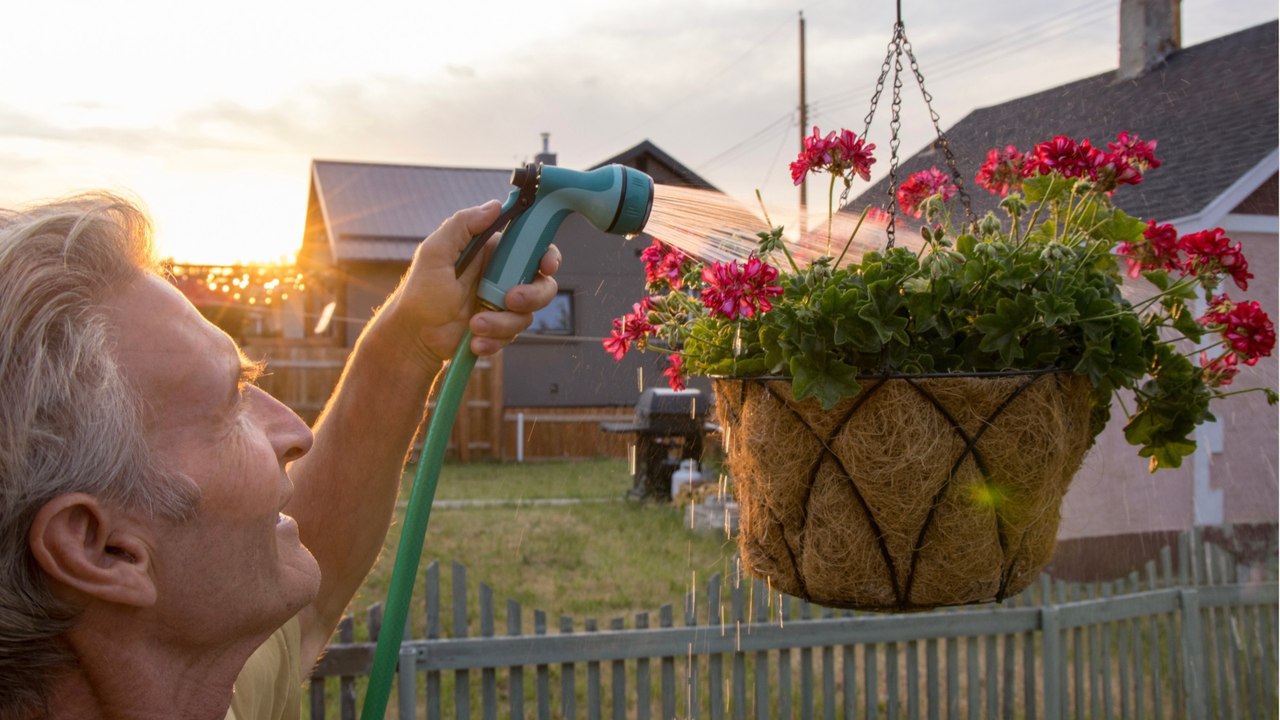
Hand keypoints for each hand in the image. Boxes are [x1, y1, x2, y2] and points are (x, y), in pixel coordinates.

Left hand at [382, 200, 561, 366]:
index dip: (547, 255)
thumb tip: (495, 206)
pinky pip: (513, 335)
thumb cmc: (420, 293)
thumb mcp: (435, 252)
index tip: (546, 265)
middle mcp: (502, 278)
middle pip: (542, 283)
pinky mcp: (500, 329)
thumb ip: (462, 225)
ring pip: (527, 314)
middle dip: (532, 295)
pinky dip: (494, 339)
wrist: (414, 336)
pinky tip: (474, 339)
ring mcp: (503, 306)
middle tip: (510, 300)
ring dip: (502, 322)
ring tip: (475, 325)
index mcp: (492, 253)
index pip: (532, 247)